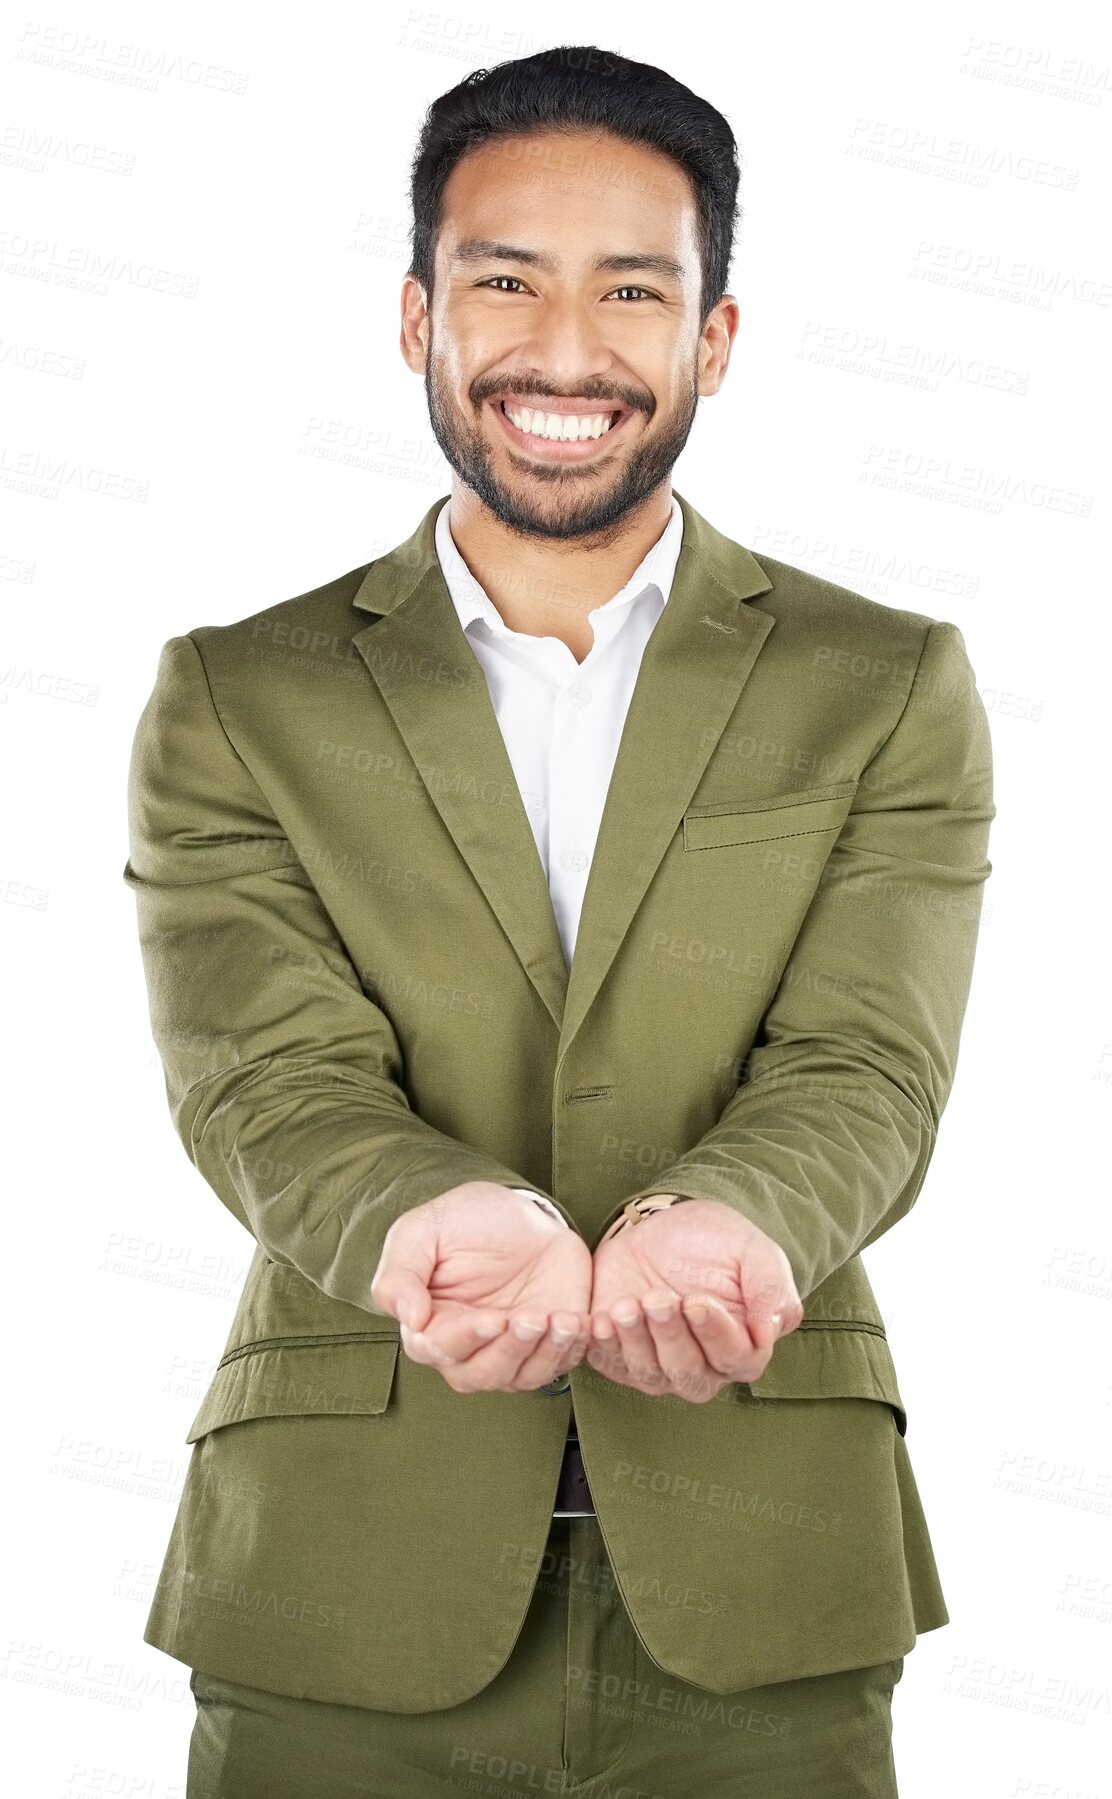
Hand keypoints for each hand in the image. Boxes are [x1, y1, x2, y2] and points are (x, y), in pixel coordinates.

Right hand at [370, 1182, 592, 1392]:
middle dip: (510, 1350)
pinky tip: (578, 1322)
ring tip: (561, 1320)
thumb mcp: (419, 1233)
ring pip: (523, 1376)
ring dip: (545, 1353)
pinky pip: (562, 1362)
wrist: (517, 1212)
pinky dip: (573, 1348)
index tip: (491, 1320)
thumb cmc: (462, 1223)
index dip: (467, 1339)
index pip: (439, 1349)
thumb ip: (401, 1275)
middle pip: (482, 1374)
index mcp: (430, 1327)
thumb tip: (409, 1318)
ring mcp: (512, 1350)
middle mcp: (470, 1349)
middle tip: (531, 1318)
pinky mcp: (550, 1343)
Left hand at [587, 1198, 802, 1401]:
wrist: (663, 1226)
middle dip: (671, 1337)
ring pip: (650, 1374)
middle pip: (690, 1374)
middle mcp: (702, 1366)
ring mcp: (659, 1366)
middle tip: (658, 1298)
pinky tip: (602, 1320)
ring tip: (627, 1305)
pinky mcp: (620, 1355)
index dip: (716, 1335)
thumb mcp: (754, 1252)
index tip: (698, 1301)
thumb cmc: (716, 1243)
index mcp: (743, 1346)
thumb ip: (771, 1289)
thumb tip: (771, 1333)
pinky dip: (605, 1346)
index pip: (737, 1360)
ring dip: (637, 1340)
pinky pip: (611, 1364)